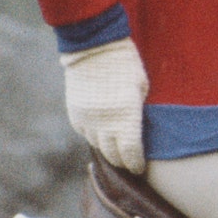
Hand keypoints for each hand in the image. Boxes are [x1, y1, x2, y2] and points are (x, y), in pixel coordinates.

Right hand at [61, 37, 148, 173]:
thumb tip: (137, 129)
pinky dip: (94, 136)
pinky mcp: (75, 113)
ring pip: (98, 146)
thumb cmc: (126, 64)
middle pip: (113, 154)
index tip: (140, 169)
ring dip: (108, 150)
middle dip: (123, 161)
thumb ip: (138, 111)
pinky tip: (102, 134)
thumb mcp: (142, 88)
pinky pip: (85, 133)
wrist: (94, 48)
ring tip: (116, 152)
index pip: (131, 153)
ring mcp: (87, 119)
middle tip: (129, 164)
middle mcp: (105, 124)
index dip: (136, 164)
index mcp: (126, 118)